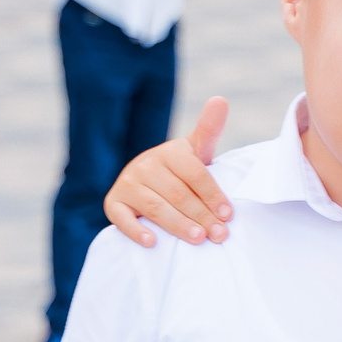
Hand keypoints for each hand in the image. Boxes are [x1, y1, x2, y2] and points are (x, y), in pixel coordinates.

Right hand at [104, 97, 231, 245]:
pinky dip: (136, 231)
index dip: (212, 194)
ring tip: (198, 239)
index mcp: (169, 152)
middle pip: (177, 193)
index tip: (228, 215)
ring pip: (155, 207)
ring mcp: (127, 183)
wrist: (148, 182)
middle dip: (201, 215)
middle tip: (219, 235)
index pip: (194, 174)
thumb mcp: (196, 151)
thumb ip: (209, 129)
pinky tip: (153, 243)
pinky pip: (121, 219)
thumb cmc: (180, 171)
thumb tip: (220, 99)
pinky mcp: (113, 202)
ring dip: (177, 225)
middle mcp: (145, 164)